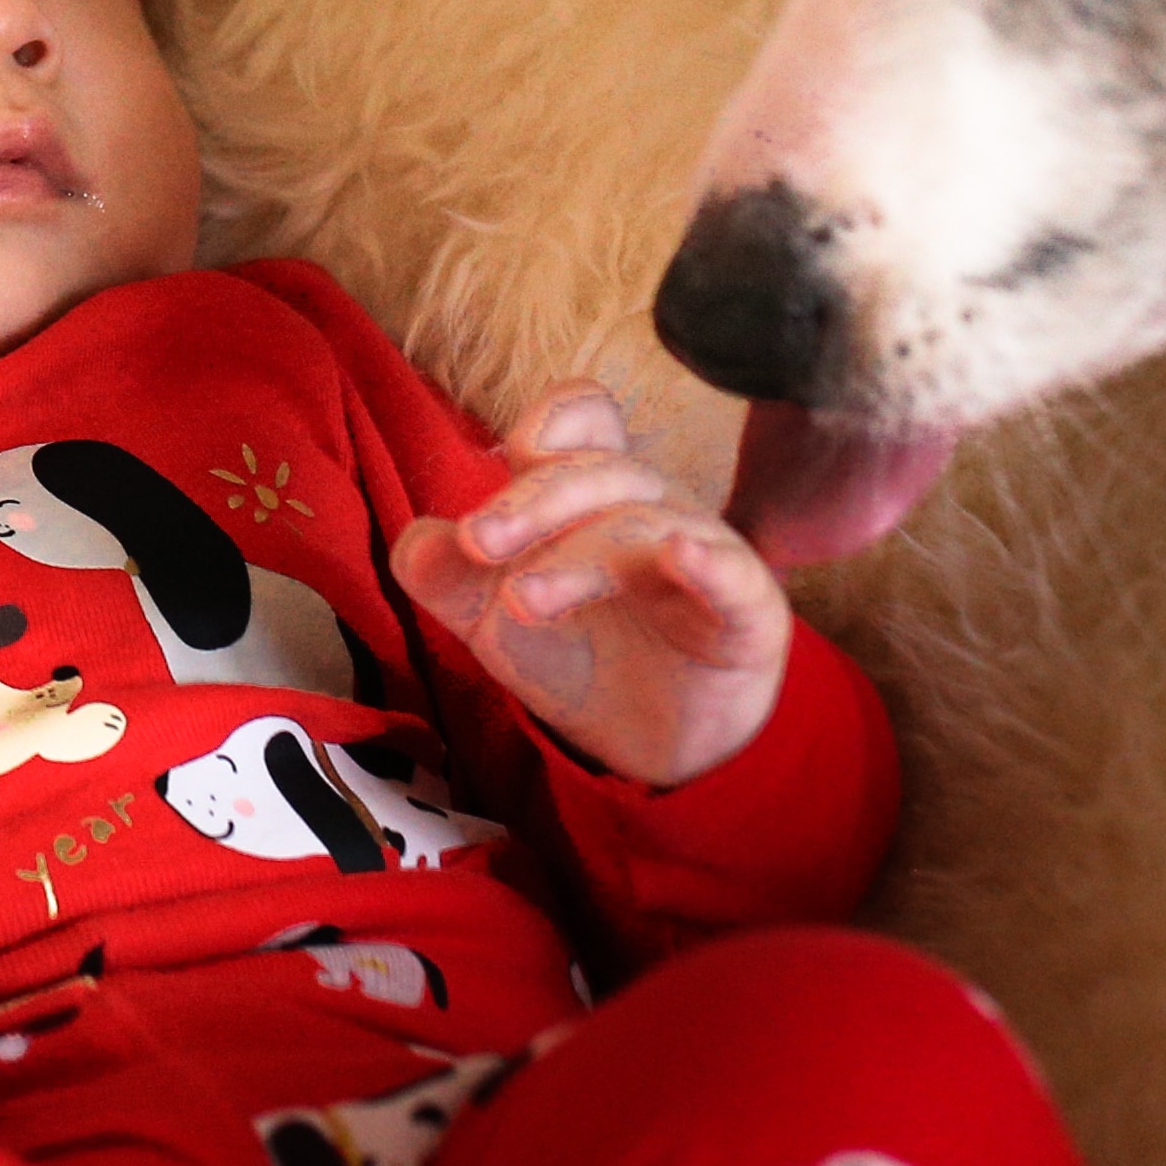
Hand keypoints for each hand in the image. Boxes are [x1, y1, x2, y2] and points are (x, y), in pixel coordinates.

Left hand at [393, 384, 797, 788]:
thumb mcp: (493, 618)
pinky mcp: (748, 613)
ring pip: (645, 528)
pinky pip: (736, 576)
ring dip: (576, 558)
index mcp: (596, 492)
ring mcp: (706, 555)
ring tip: (520, 601)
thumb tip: (418, 539)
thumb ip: (446, 575)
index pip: (588, 416)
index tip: (504, 459)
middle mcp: (654, 509)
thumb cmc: (583, 654)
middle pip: (600, 471)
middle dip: (531, 502)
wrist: (652, 749)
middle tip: (478, 544)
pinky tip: (681, 556)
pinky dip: (710, 563)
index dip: (550, 422)